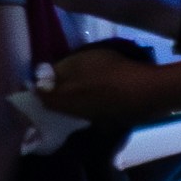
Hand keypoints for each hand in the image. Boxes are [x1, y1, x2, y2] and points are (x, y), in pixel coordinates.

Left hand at [34, 34, 176, 132]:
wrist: (143, 92)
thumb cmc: (109, 72)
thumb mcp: (81, 61)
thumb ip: (58, 69)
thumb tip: (41, 78)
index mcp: (63, 99)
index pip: (41, 97)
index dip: (37, 87)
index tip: (36, 77)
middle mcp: (73, 114)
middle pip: (56, 105)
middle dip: (52, 94)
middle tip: (54, 79)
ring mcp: (90, 118)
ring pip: (72, 108)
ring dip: (68, 97)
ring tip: (74, 82)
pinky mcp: (106, 118)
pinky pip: (88, 108)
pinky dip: (85, 99)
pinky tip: (94, 90)